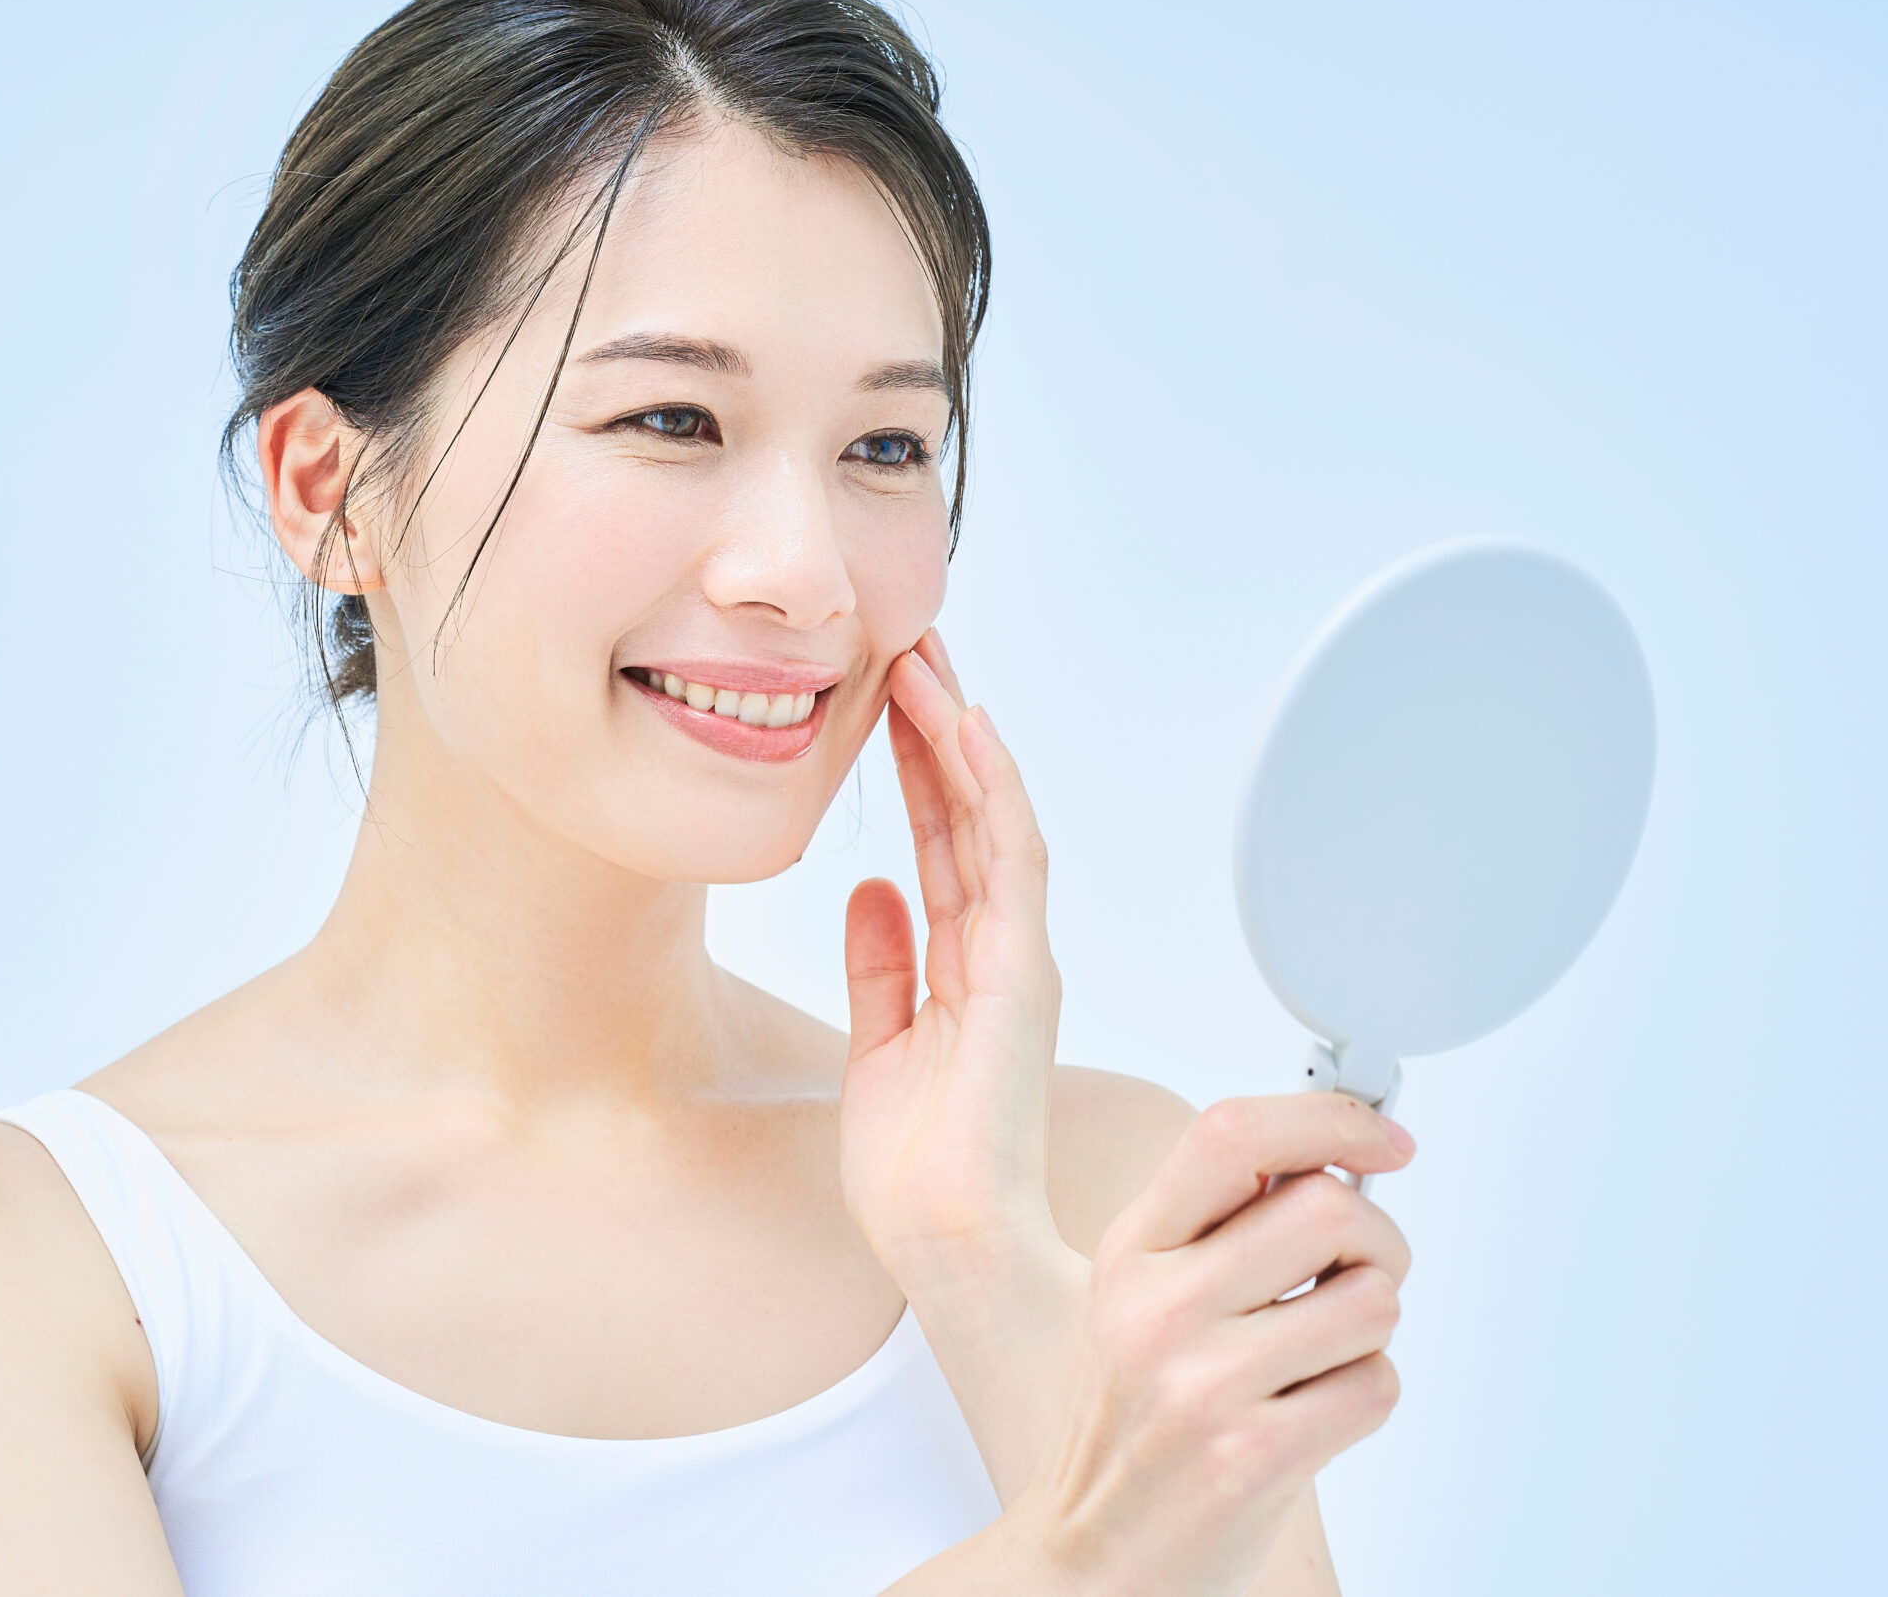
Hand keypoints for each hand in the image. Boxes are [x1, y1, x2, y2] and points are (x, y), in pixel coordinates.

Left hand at [838, 630, 1080, 1495]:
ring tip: (923, 658)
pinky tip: (964, 729)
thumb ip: (880, 969)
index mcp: (966, 970)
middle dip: (939, 726)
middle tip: (908, 642)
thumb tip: (866, 892)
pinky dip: (989, 789)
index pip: (943, 840)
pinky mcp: (1020, 976)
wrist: (942, 1246)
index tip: (886, 693)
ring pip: (992, 817)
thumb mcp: (878, 1048)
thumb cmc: (916, 1173)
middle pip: (970, 813)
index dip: (917, 764)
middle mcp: (1000, 953)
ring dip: (959, 735)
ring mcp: (1016, 960)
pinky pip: (1009, 860)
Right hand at [1002, 1094, 1415, 1596]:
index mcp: (1132, 1251)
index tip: (1384, 1138)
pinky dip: (1365, 1395)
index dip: (1329, 1119)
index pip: (1232, 1135)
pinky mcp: (1254, 1453)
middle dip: (1377, 1239)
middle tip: (1358, 1271)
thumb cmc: (1139, 1420)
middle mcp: (1157, 1308)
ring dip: (1371, 1329)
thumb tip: (1340, 1155)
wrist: (1099, 1556)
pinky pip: (1375, 1385)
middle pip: (1327, 1209)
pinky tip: (1311, 1413)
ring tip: (1320, 1356)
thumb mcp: (1141, 1297)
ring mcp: (1203, 1383)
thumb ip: (1220, 1223)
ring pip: (1372, 1300)